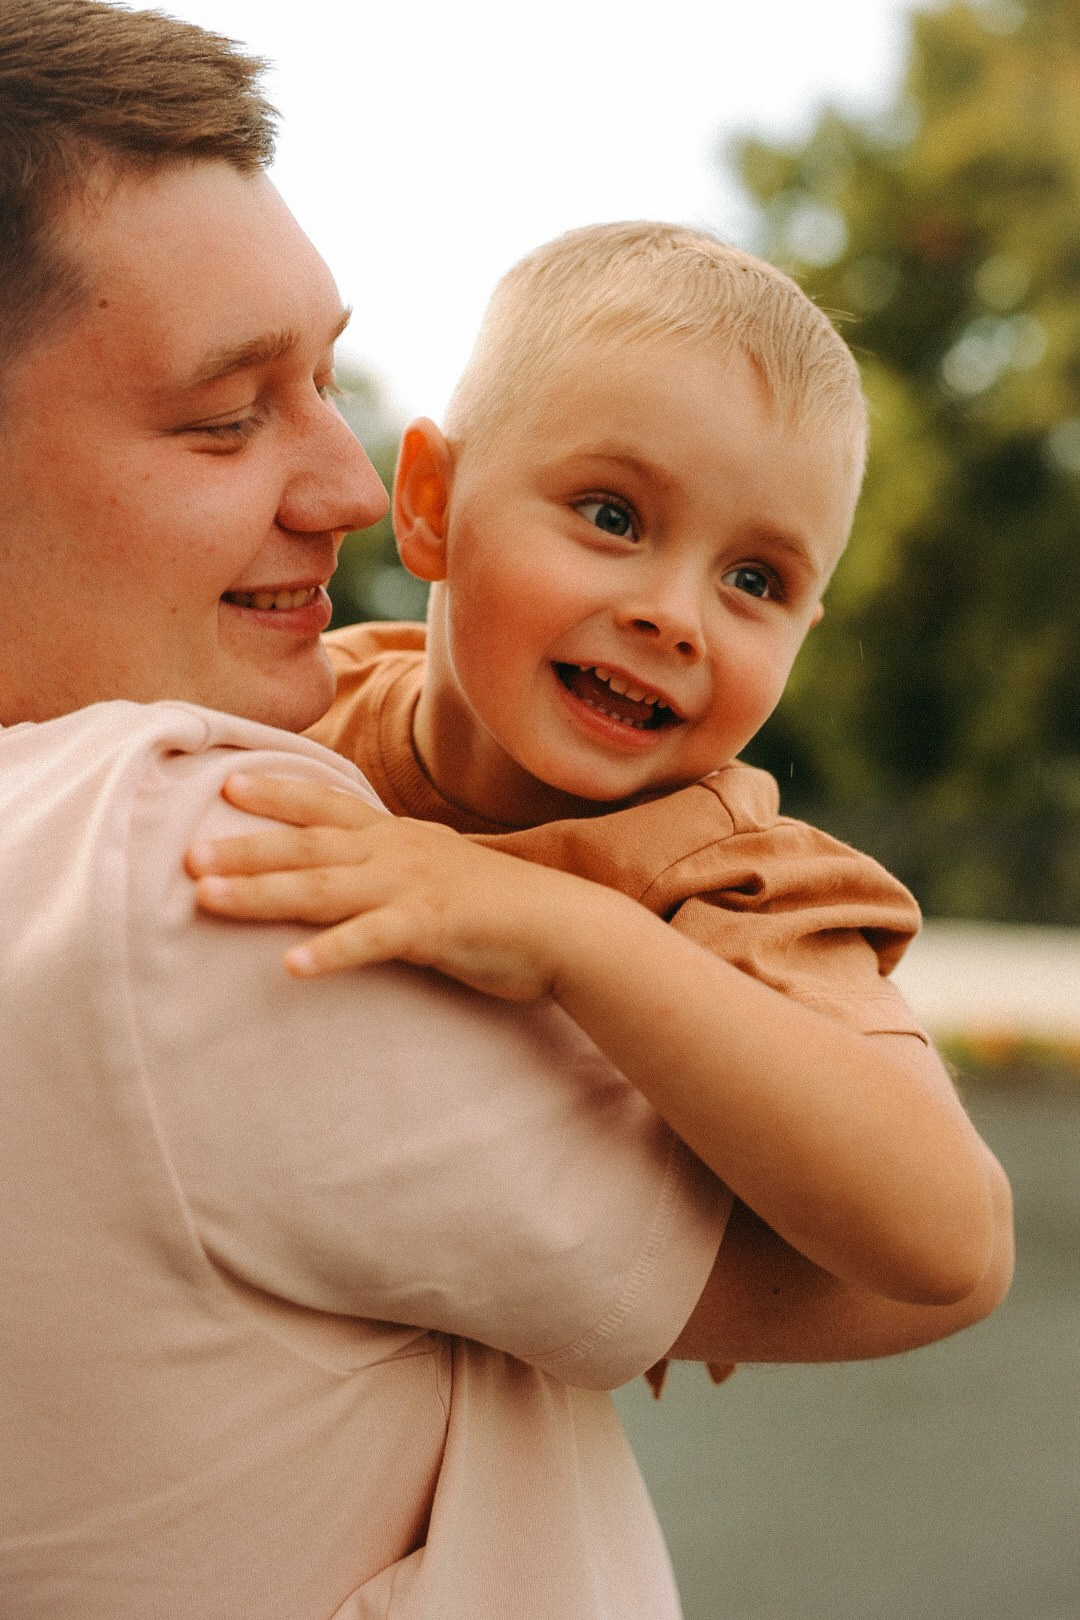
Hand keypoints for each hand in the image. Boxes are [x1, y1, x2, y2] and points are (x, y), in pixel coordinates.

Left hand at [185, 770, 603, 1000]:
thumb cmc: (494, 906)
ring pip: (323, 888)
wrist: (562, 926)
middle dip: (245, 848)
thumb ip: (385, 870)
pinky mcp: (433, 928)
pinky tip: (292, 967)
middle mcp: (396, 852)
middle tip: (186, 851)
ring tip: (208, 897)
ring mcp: (413, 886)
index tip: (225, 783)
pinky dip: (332, 952)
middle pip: (306, 846)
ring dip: (262, 892)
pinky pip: (373, 940)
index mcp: (396, 837)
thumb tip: (344, 876)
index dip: (277, 793)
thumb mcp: (432, 873)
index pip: (327, 806)